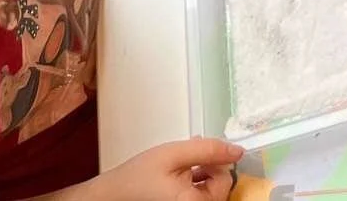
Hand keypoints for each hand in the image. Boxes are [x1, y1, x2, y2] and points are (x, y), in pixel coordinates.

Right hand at [93, 137, 241, 199]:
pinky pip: (195, 197)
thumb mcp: (173, 154)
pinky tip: (177, 175)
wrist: (110, 195)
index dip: (215, 161)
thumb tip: (236, 150)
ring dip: (201, 174)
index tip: (199, 154)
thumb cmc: (136, 178)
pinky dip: (192, 184)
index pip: (225, 181)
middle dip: (208, 167)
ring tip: (179, 166)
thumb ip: (208, 150)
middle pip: (218, 187)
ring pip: (208, 191)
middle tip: (187, 157)